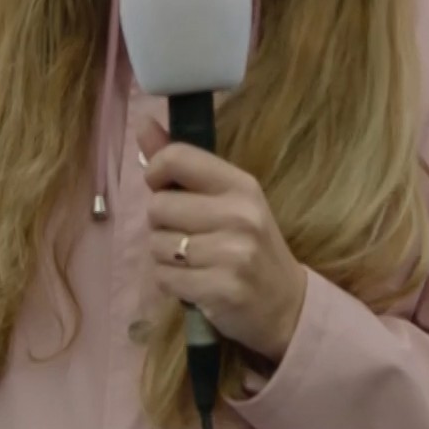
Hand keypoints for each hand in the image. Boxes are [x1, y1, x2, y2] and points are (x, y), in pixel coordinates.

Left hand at [138, 119, 306, 364]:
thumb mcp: (226, 199)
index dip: (155, 172)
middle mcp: (239, 214)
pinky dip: (170, 283)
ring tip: (193, 261)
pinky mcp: (221, 289)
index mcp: (240, 184)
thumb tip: (143, 125)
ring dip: (164, 256)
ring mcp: (232, 253)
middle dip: (161, 223)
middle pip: (157, 206)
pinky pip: (164, 278)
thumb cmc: (249, 244)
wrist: (285, 304)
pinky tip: (194, 283)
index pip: (177, 158)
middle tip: (187, 234)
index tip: (163, 188)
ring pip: (156, 244)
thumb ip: (182, 164)